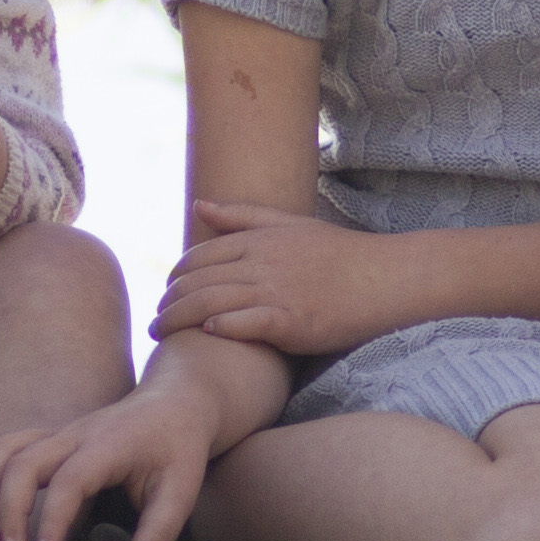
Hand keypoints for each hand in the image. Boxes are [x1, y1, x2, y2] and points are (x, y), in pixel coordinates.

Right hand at [0, 376, 223, 540]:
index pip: (70, 481)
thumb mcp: (182, 489)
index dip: (52, 520)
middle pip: (26, 462)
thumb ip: (161, 530)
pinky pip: (9, 445)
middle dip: (11, 509)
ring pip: (8, 448)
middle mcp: (77, 434)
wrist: (176, 402)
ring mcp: (61, 431)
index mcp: (109, 446)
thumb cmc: (179, 448)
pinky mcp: (52, 436)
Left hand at [155, 197, 410, 359]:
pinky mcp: (292, 320)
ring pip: (211, 303)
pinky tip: (206, 335)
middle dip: (167, 302)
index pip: (198, 257)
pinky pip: (246, 323)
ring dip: (179, 319)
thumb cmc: (339, 253)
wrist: (386, 277)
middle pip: (197, 282)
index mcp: (259, 241)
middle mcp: (263, 263)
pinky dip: (221, 328)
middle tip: (153, 322)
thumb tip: (198, 205)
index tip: (165, 294)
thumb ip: (242, 216)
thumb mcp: (290, 225)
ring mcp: (276, 291)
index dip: (174, 277)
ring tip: (161, 335)